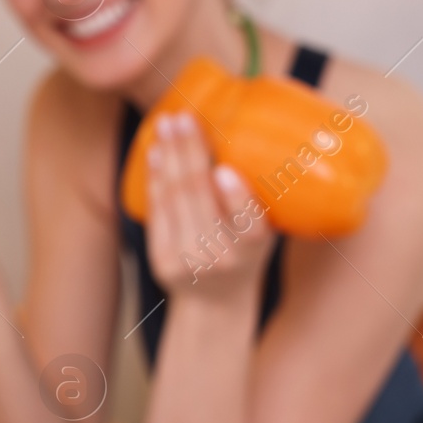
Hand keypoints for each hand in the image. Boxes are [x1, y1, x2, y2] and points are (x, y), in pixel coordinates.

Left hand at [145, 111, 274, 296]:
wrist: (214, 305)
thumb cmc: (247, 256)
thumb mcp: (266, 232)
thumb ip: (261, 198)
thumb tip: (259, 131)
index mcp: (254, 250)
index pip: (249, 224)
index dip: (235, 198)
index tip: (224, 170)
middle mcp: (221, 256)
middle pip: (201, 198)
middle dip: (189, 153)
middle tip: (184, 117)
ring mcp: (187, 259)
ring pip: (175, 199)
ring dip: (169, 156)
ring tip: (167, 123)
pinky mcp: (161, 259)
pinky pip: (158, 210)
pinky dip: (156, 178)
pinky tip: (157, 152)